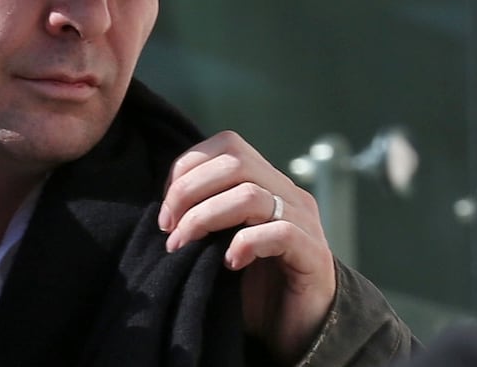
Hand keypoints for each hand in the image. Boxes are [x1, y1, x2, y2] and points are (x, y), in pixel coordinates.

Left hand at [158, 130, 335, 363]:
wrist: (296, 331)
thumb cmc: (251, 285)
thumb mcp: (218, 242)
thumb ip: (201, 215)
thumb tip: (162, 208)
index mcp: (265, 182)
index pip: (227, 145)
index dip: (187, 167)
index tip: (166, 208)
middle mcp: (287, 194)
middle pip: (235, 162)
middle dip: (189, 192)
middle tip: (168, 229)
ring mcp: (305, 222)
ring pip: (250, 195)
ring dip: (205, 218)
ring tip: (184, 245)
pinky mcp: (314, 254)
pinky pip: (281, 232)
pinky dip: (246, 243)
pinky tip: (229, 263)